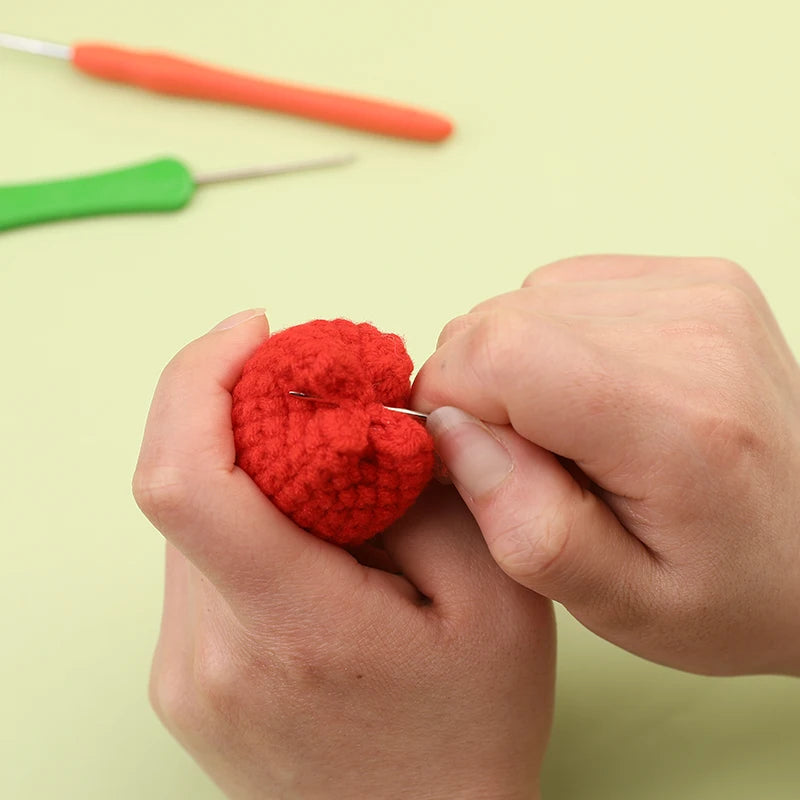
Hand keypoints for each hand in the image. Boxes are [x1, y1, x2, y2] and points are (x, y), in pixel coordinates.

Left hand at [133, 310, 554, 799]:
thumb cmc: (467, 736)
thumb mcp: (496, 599)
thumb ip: (440, 490)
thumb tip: (379, 413)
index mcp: (290, 627)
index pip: (185, 478)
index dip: (198, 379)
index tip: (253, 334)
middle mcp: (209, 653)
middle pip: (186, 480)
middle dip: (244, 413)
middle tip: (320, 401)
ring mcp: (184, 673)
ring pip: (192, 519)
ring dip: (250, 469)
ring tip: (332, 485)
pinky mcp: (185, 680)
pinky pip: (197, 563)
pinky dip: (245, 519)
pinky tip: (311, 538)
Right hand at [413, 256, 799, 676]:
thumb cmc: (737, 587)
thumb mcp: (623, 604)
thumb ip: (525, 524)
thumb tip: (451, 431)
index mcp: (673, 419)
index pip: (492, 353)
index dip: (449, 405)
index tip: (472, 462)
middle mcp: (690, 330)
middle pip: (497, 320)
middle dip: (476, 391)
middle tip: (527, 459)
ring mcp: (697, 291)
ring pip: (521, 299)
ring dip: (513, 367)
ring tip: (566, 431)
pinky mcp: (694, 279)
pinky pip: (562, 289)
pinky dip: (549, 341)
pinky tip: (588, 394)